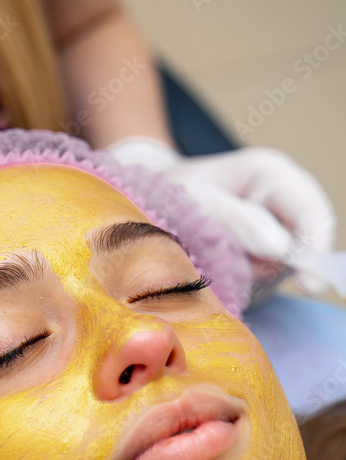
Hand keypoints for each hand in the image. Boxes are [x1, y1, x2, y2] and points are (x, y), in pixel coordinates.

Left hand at [108, 139, 336, 295]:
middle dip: (278, 266)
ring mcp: (271, 238)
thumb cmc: (169, 191)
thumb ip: (237, 220)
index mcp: (270, 175)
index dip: (316, 247)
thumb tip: (280, 247)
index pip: (311, 212)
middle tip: (240, 274)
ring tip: (210, 259)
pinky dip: (238, 283)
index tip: (309, 284)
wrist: (142, 205)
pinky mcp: (257, 263)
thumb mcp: (195, 198)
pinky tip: (212, 270)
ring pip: (280, 270)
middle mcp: (278, 206)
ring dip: (251, 276)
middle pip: (304, 246)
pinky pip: (257, 282)